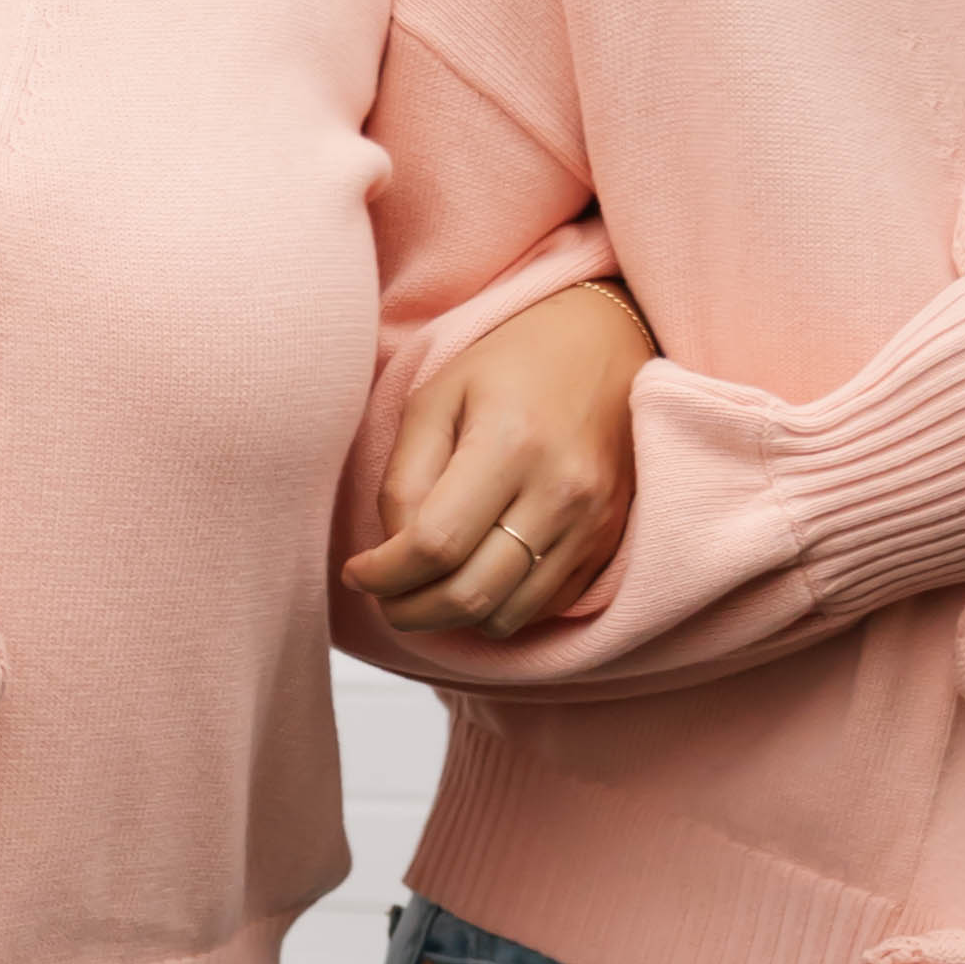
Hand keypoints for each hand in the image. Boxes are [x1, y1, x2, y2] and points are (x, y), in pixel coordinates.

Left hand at [344, 282, 653, 639]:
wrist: (607, 345)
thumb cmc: (510, 366)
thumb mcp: (437, 397)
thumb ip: (404, 477)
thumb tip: (393, 554)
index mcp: (510, 442)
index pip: (434, 545)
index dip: (383, 575)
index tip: (356, 573)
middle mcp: (560, 490)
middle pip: (470, 594)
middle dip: (409, 612)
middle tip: (384, 598)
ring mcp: (592, 522)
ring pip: (506, 615)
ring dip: (453, 618)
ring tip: (427, 588)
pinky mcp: (607, 541)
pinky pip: (542, 608)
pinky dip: (498, 607)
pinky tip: (478, 573)